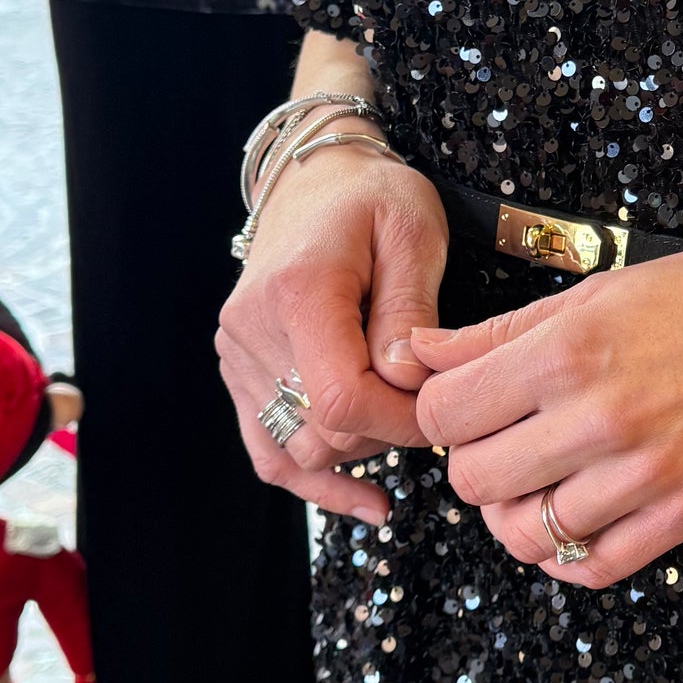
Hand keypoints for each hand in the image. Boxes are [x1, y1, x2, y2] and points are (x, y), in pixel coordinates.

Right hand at [217, 143, 448, 524]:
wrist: (316, 179)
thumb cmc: (373, 197)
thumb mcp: (411, 232)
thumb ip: (408, 311)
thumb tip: (404, 383)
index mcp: (297, 293)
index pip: (341, 400)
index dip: (401, 422)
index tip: (445, 409)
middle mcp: (251, 329)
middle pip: (322, 431)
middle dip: (389, 433)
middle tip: (435, 404)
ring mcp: (237, 355)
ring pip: (298, 448)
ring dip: (360, 450)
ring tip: (405, 422)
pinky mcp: (239, 372)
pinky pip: (269, 451)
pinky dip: (317, 481)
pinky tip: (370, 503)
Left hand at [413, 243, 682, 586]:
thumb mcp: (596, 293)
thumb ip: (499, 332)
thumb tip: (415, 354)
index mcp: (568, 352)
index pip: (445, 412)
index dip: (441, 411)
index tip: (467, 405)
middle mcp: (599, 418)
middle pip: (474, 479)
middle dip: (474, 462)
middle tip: (503, 442)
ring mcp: (643, 475)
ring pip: (524, 533)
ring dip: (514, 514)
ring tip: (536, 485)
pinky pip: (590, 567)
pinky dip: (563, 556)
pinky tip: (570, 523)